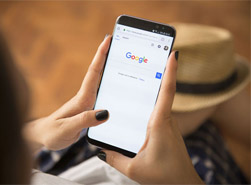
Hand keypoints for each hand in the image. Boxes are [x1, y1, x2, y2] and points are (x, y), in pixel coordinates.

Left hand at [23, 35, 110, 150]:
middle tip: (118, 42)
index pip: (93, 74)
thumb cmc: (52, 133)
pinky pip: (99, 93)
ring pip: (99, 82)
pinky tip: (113, 84)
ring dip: (107, 67)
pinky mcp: (86, 109)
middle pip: (98, 73)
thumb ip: (85, 121)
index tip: (107, 40)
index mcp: (81, 100)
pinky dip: (107, 84)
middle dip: (107, 56)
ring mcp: (85, 103)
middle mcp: (84, 98)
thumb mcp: (67, 129)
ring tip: (119, 56)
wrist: (42, 137)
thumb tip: (106, 112)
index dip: (100, 56)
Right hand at [100, 51, 203, 183]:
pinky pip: (158, 112)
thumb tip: (101, 149)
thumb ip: (114, 158)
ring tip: (141, 75)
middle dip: (160, 72)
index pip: (167, 91)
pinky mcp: (167, 130)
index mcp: (159, 123)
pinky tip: (139, 106)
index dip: (171, 71)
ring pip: (160, 102)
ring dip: (155, 87)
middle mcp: (166, 120)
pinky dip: (151, 103)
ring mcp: (168, 125)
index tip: (173, 53)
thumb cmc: (165, 177)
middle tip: (153, 55)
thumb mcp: (133, 169)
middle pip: (163, 91)